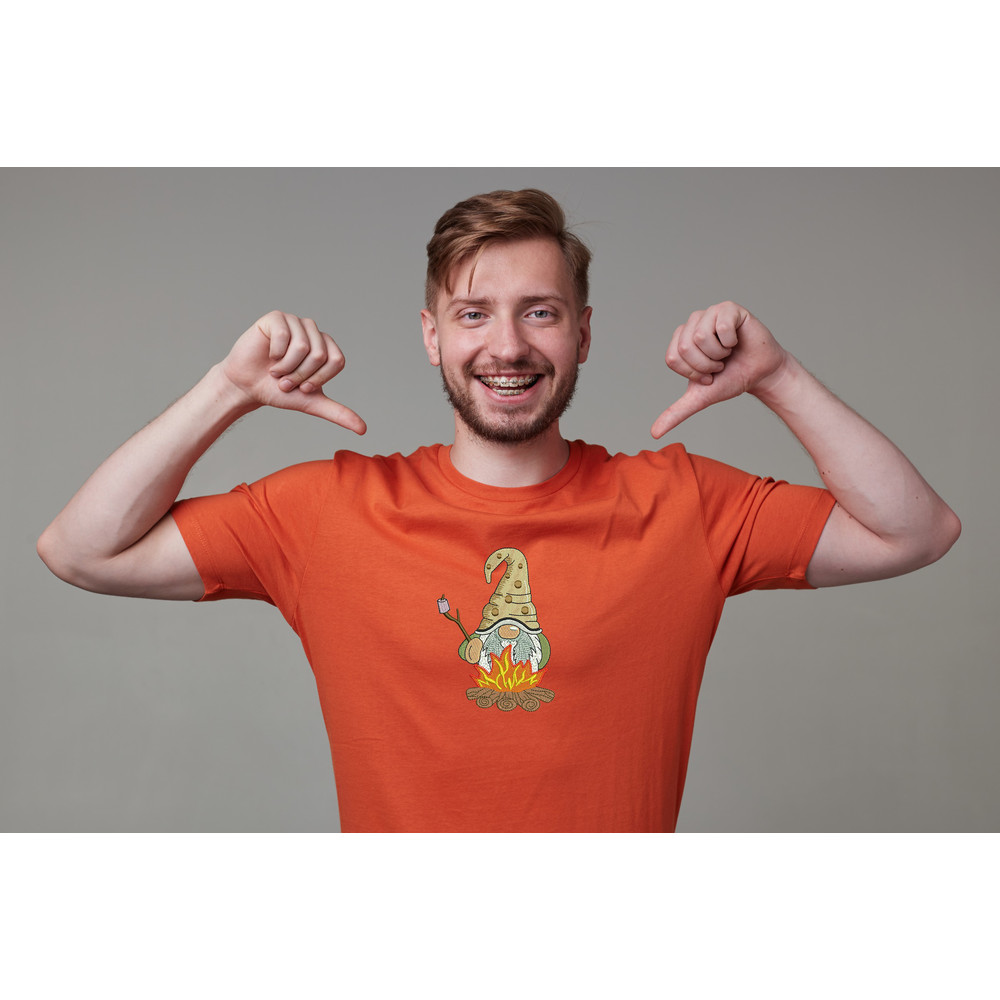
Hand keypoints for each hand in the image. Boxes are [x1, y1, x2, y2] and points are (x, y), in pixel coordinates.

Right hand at [221, 311, 365, 433]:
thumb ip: (338, 413)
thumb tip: (363, 429)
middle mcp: (313, 331)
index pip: (336, 361)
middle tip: (285, 380)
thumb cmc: (279, 392)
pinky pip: (283, 335)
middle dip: (300, 375)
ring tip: (276, 370)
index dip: (319, 379)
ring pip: (302, 346)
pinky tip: (268, 355)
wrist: (247, 387)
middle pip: (319, 355)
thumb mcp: (312, 403)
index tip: (303, 387)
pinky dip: (275, 353)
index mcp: (327, 347)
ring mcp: (295, 322)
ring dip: (286, 367)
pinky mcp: (276, 317)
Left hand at [651, 301, 788, 438]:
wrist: (761, 374)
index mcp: (680, 340)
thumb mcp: (700, 398)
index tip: (708, 374)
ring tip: (728, 353)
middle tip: (720, 364)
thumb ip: (676, 412)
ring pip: (701, 336)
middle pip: (685, 347)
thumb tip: (654, 433)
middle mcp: (692, 322)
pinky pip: (721, 326)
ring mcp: (710, 313)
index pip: (673, 358)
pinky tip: (737, 341)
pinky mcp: (729, 308)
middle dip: (706, 364)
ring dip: (719, 354)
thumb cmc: (730, 380)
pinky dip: (731, 341)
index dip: (693, 373)